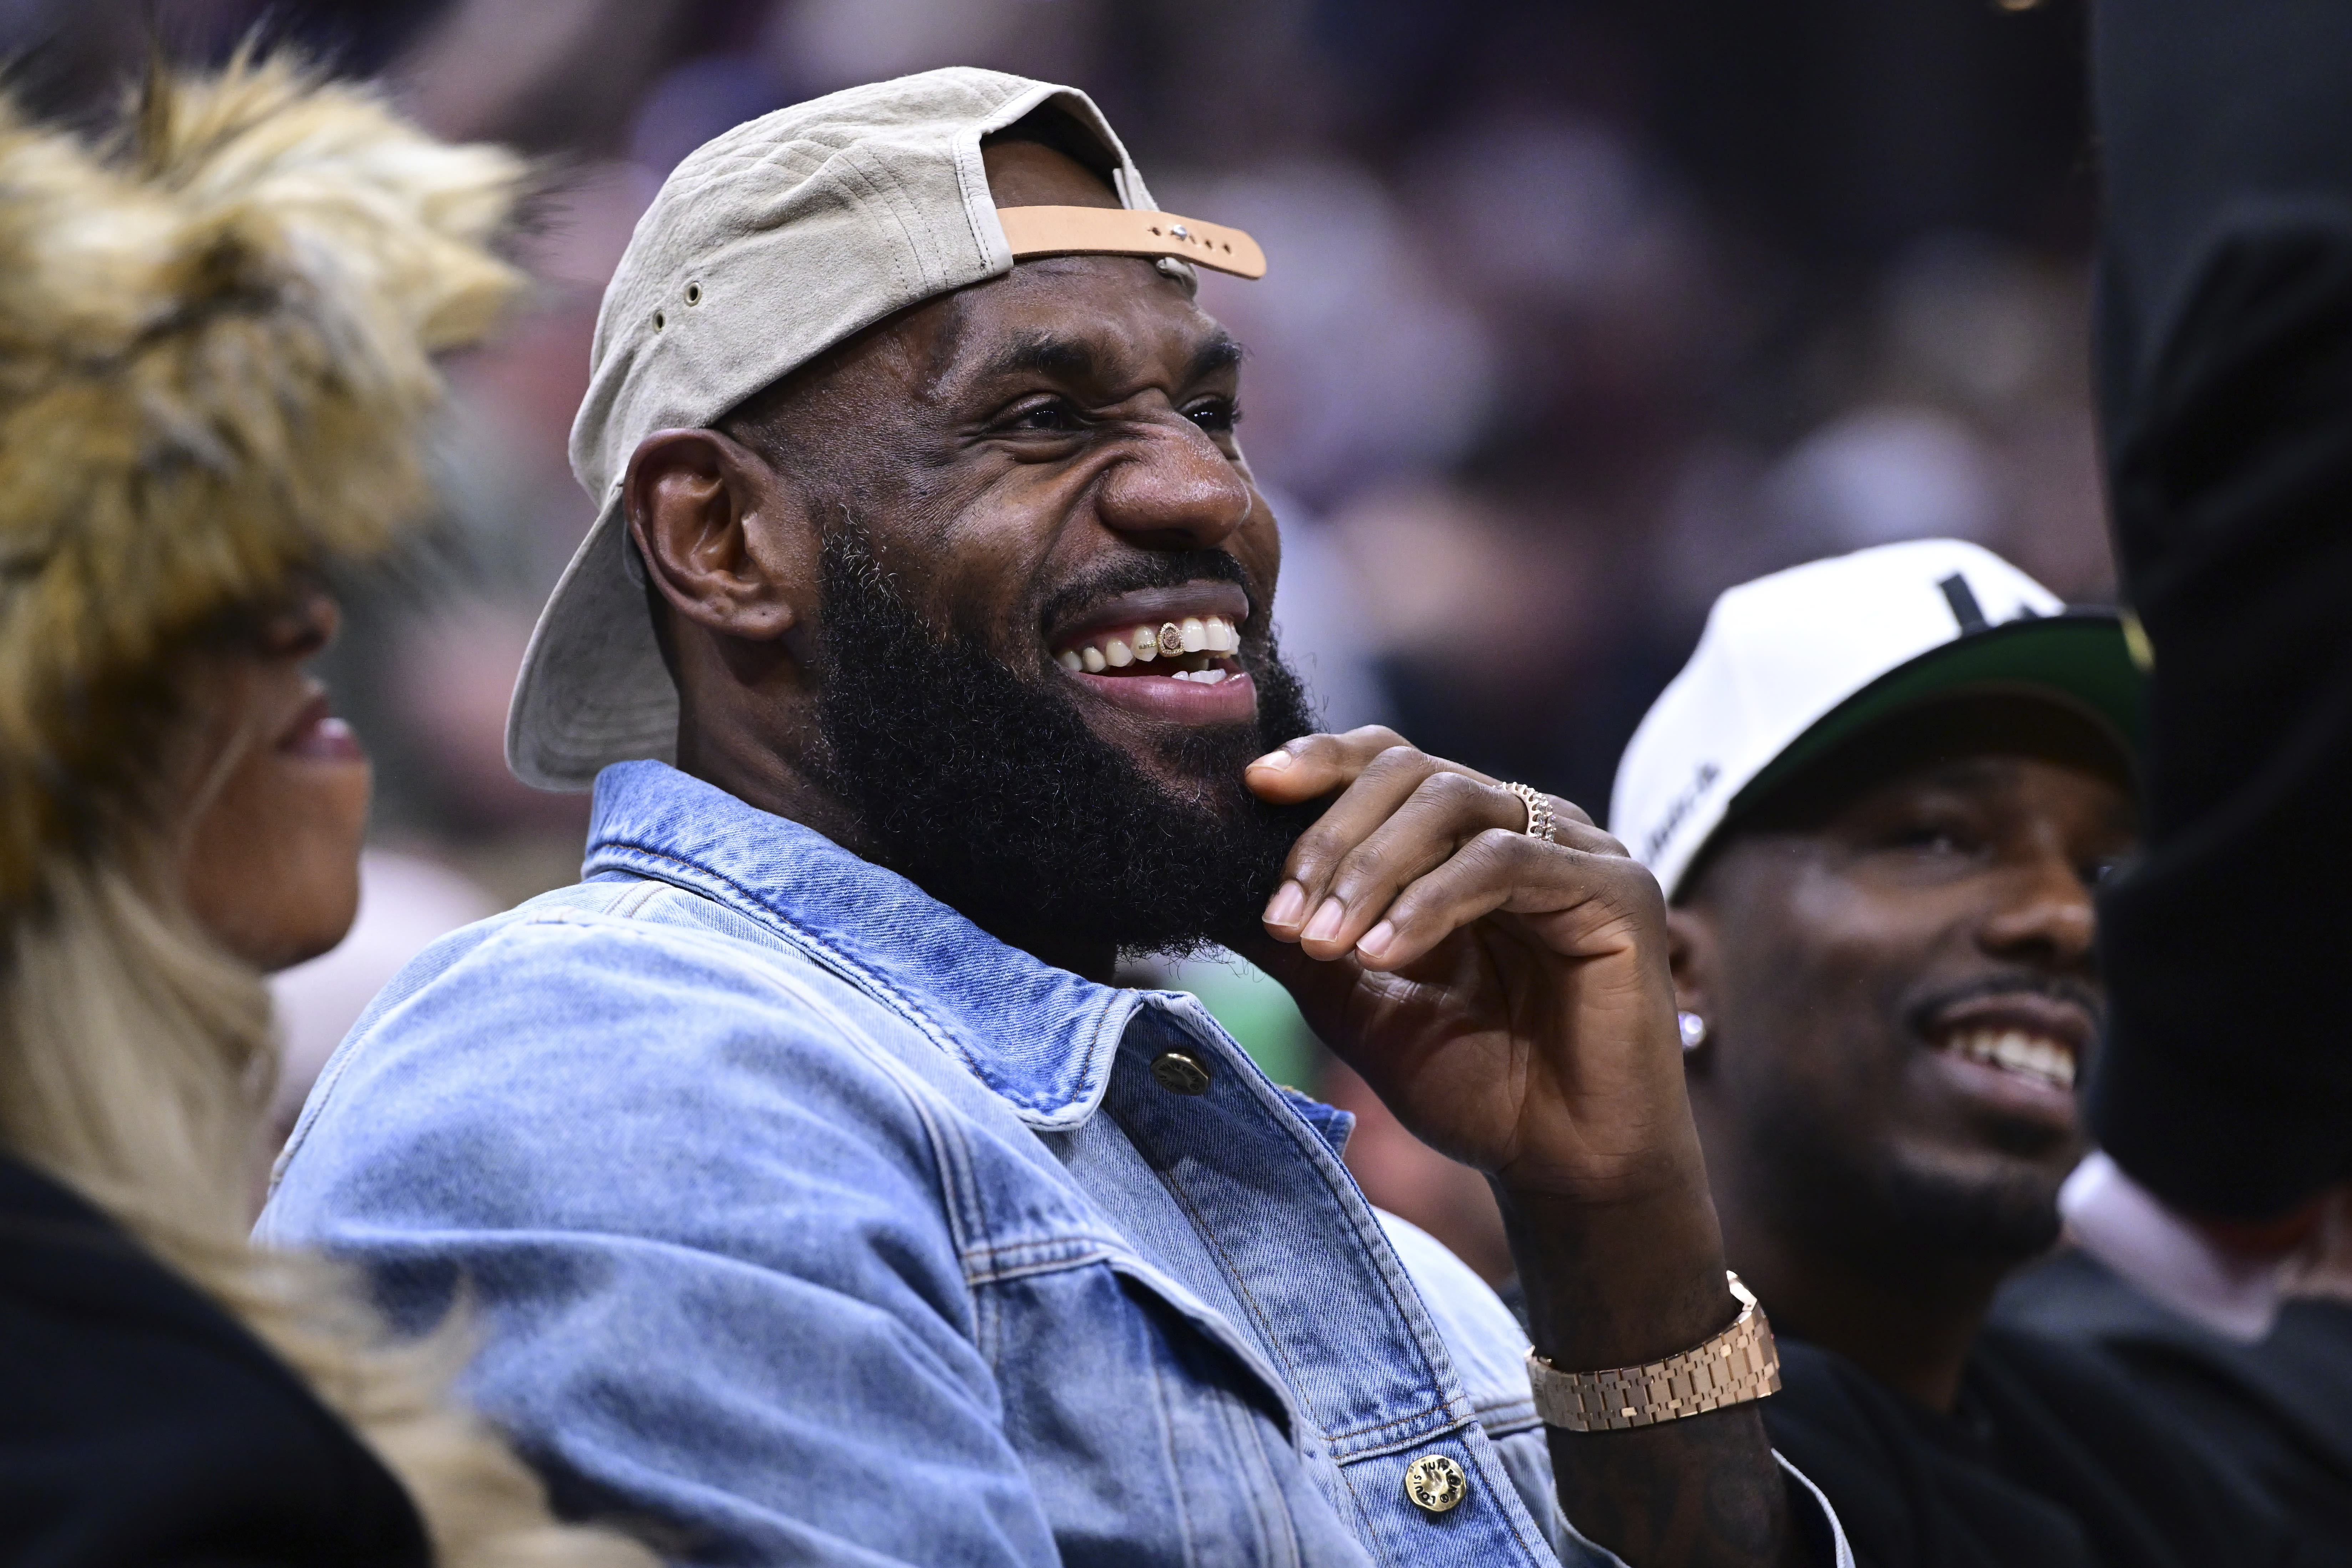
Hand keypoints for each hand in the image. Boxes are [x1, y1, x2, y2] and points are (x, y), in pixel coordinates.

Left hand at [1242, 727, 1702, 1212]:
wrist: (1558, 1165)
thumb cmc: (1470, 1083)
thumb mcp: (1356, 999)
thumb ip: (1298, 937)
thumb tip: (1210, 886)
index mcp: (1466, 841)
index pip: (1390, 762)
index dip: (1322, 761)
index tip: (1253, 789)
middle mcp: (1526, 828)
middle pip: (1414, 772)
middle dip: (1333, 837)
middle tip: (1286, 916)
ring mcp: (1578, 851)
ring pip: (1455, 802)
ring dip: (1371, 868)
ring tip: (1325, 943)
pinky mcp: (1618, 889)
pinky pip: (1505, 860)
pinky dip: (1431, 901)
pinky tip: (1385, 955)